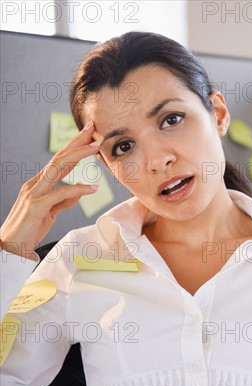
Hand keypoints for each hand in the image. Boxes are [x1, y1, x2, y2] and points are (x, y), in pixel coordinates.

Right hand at [0, 121, 100, 260]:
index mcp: (39, 183)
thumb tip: (78, 191)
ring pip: (58, 168)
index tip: (89, 135)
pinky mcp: (36, 206)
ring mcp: (34, 193)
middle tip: (93, 129)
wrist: (10, 247)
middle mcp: (36, 183)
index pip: (59, 160)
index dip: (74, 146)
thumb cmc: (30, 228)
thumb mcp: (51, 211)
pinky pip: (60, 194)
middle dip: (76, 142)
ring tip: (96, 147)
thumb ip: (63, 200)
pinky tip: (93, 188)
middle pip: (59, 157)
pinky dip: (78, 189)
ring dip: (78, 155)